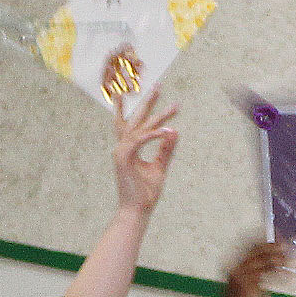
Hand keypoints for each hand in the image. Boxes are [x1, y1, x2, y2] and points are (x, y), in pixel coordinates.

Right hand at [112, 98, 179, 215]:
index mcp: (129, 149)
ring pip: (139, 127)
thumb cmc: (146, 192)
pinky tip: (167, 130)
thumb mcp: (160, 167)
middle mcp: (123, 147)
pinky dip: (153, 135)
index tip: (157, 96)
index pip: (134, 124)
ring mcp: (121, 151)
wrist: (137, 210)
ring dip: (157, 116)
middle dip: (147, 102)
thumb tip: (174, 131)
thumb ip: (166, 149)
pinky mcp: (123, 158)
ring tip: (174, 107)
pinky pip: (139, 140)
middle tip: (158, 85)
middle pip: (134, 119)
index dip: (145, 109)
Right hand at [219, 239, 288, 296]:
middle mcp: (235, 269)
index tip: (278, 237)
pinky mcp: (248, 287)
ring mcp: (240, 277)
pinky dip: (281, 275)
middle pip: (257, 250)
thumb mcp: (246, 288)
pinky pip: (268, 276)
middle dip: (274, 247)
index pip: (250, 247)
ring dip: (281, 261)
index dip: (264, 240)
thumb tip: (274, 265)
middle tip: (288, 246)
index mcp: (233, 268)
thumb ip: (257, 276)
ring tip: (293, 262)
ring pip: (265, 261)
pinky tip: (289, 277)